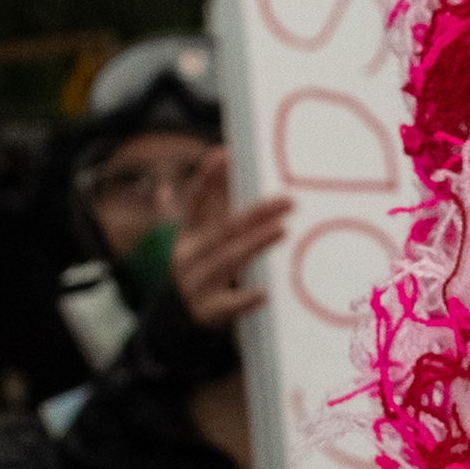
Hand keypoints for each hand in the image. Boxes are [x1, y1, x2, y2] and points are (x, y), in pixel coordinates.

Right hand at [170, 149, 292, 329]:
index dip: (209, 178)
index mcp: (189, 233)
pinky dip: (246, 299)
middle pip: (223, 230)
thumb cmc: (206, 265)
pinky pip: (229, 304)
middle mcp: (187, 255)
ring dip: (255, 244)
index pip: (197, 201)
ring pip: (228, 260)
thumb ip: (216, 199)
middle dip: (256, 213)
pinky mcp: (207, 311)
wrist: (182, 316)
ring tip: (282, 230)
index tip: (225, 155)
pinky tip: (265, 293)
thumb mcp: (206, 235)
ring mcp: (195, 283)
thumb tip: (222, 152)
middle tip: (288, 201)